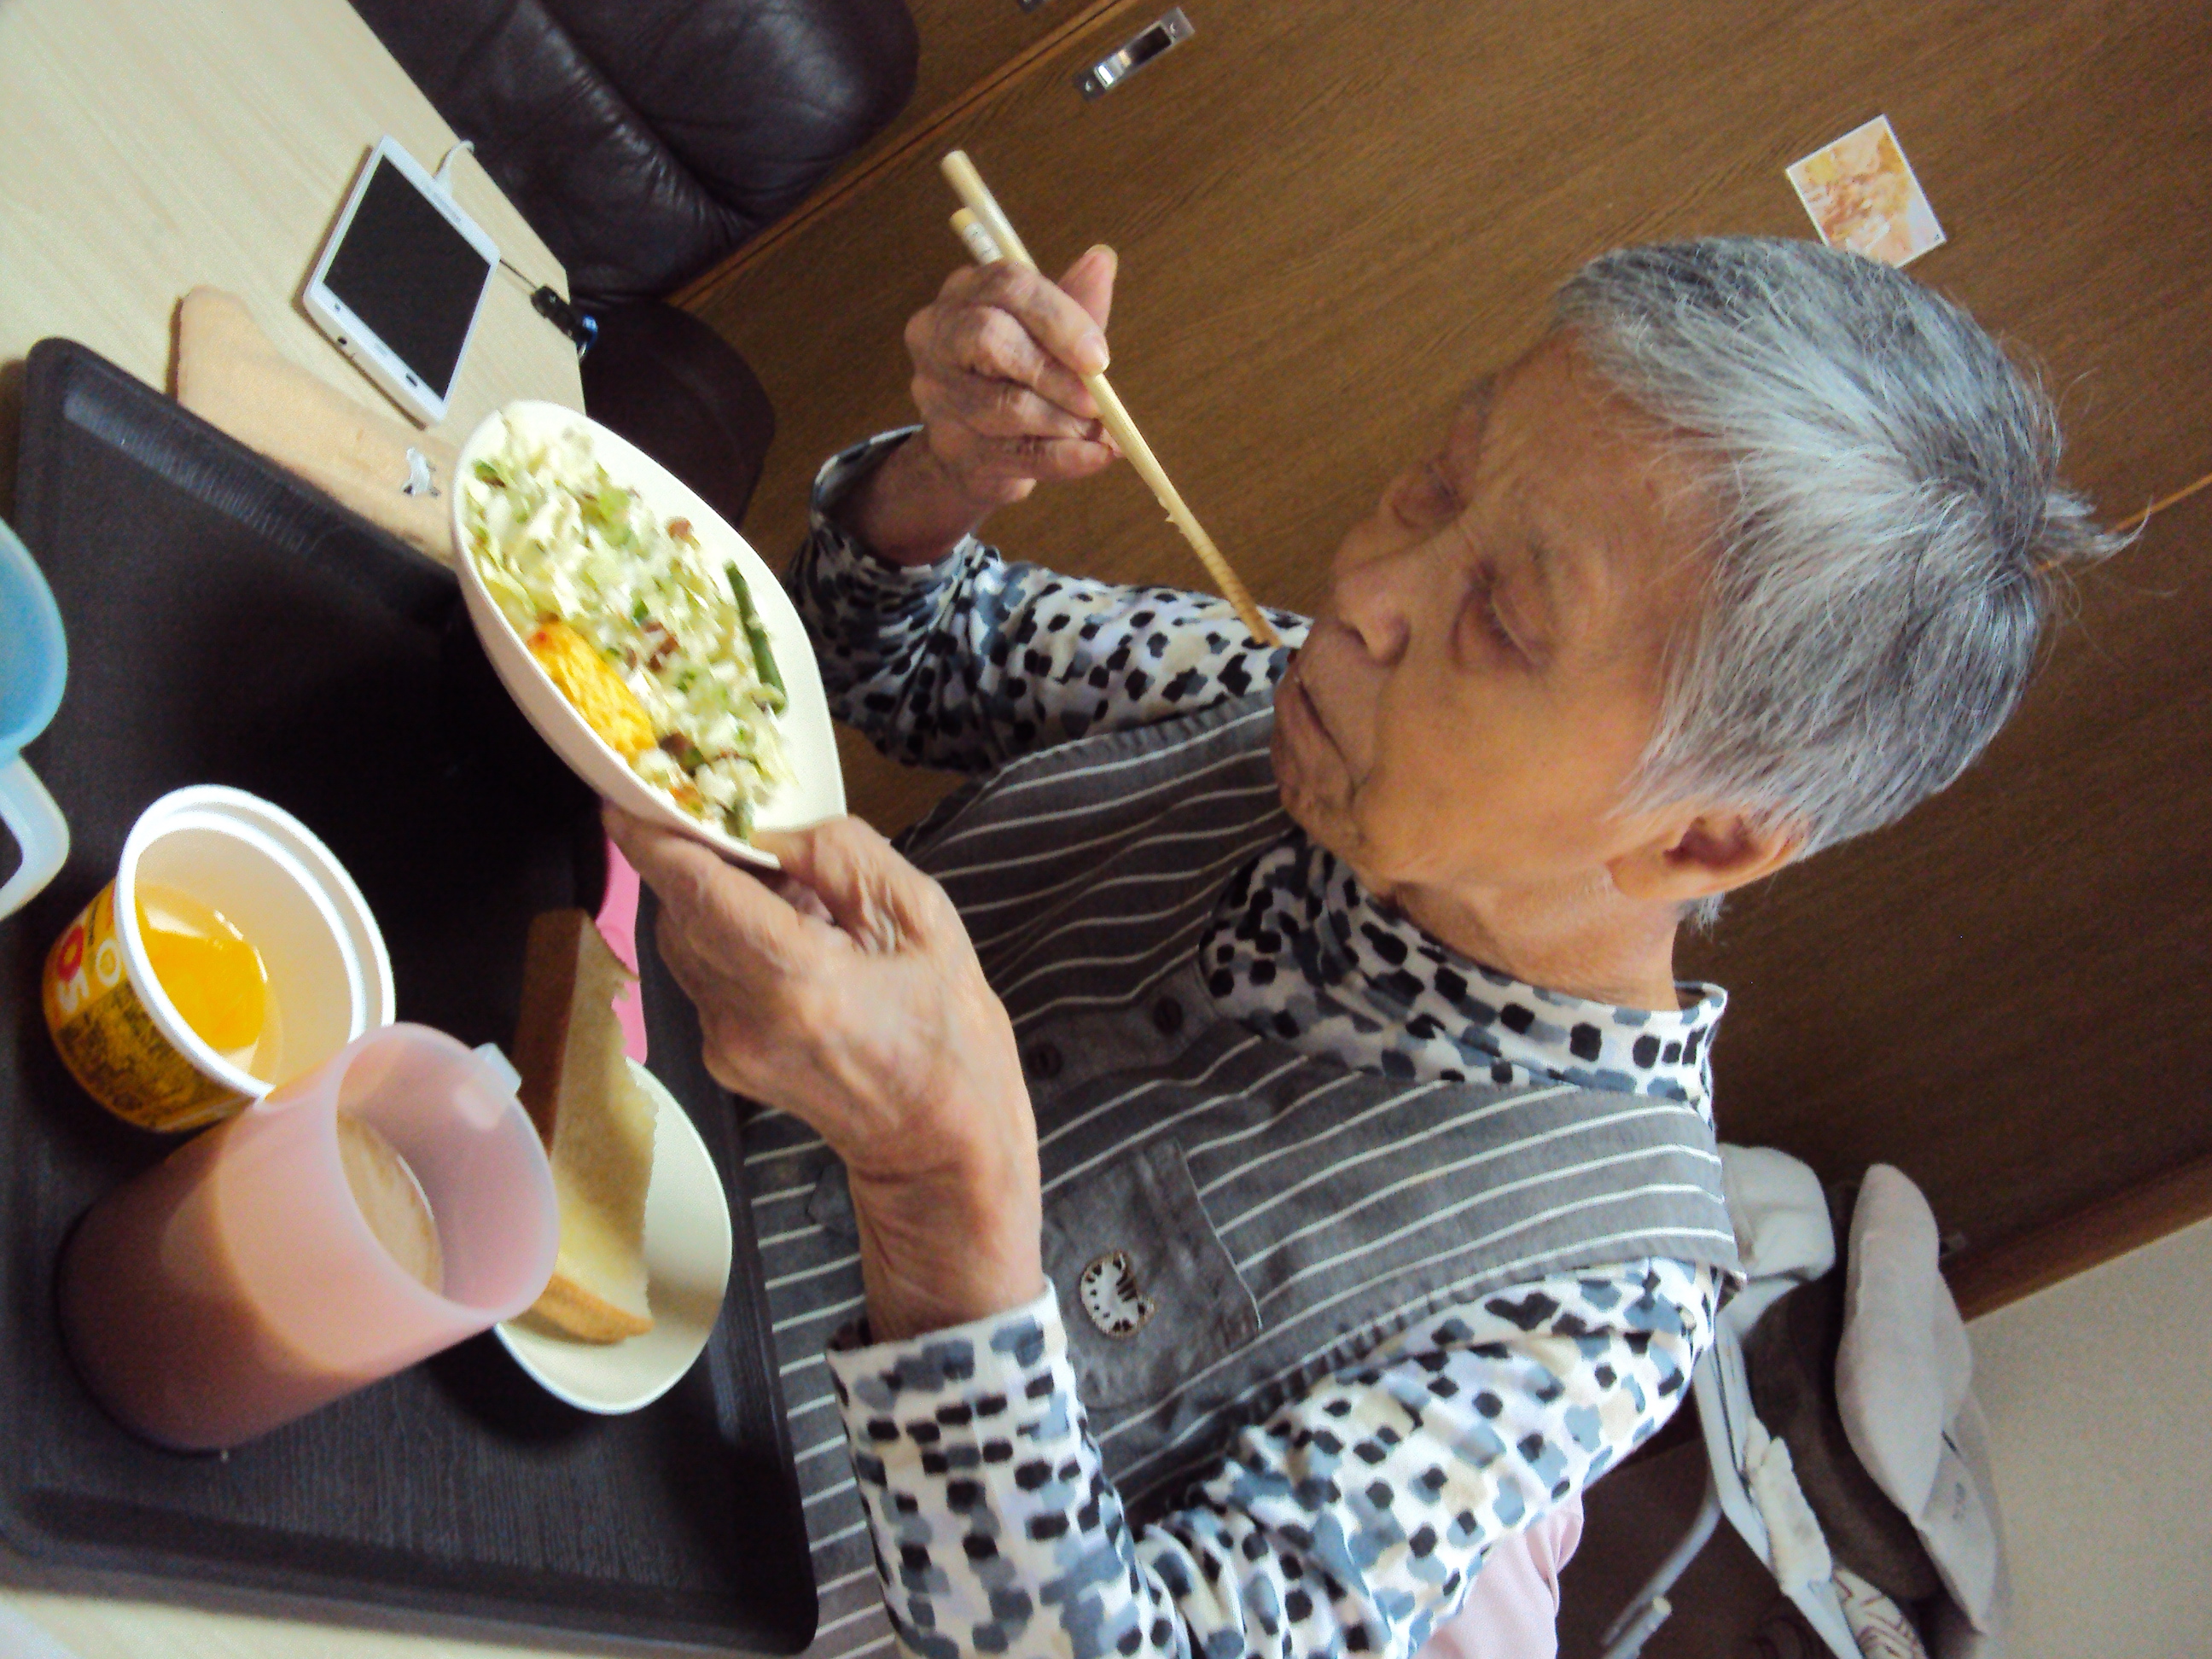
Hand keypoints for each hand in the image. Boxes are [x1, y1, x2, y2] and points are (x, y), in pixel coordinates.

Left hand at [605, 807, 1042, 1340]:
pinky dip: (728, 939)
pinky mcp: (722, 1058)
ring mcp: (725, 1045)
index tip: (621, 794)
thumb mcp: (923, 918)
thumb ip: (841, 857)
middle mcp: (743, 1017)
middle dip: (696, 860)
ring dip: (713, 899)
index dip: (652, 837)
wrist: (940, 1145)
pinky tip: (791, 941)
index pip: (696, 891)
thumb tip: (768, 828)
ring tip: (791, 894)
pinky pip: (703, 975)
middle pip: (678, 912)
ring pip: (683, 942)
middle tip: (747, 831)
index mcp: (798, 980)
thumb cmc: (950, 1032)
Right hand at [842, 247, 1120, 565]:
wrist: (978, 448)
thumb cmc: (1018, 375)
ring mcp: (936, 394)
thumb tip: (1102, 260)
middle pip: (989, 338)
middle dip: (1053, 373)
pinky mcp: (950, 447)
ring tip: (1102, 433)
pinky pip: (1015, 452)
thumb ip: (1076, 302)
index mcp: (965, 294)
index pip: (1007, 286)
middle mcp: (937, 336)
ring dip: (1064, 421)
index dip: (1059, 319)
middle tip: (1097, 401)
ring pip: (1003, 405)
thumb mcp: (1050, 332)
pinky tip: (1096, 456)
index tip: (1099, 357)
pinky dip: (1064, 458)